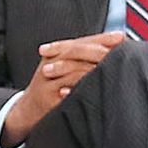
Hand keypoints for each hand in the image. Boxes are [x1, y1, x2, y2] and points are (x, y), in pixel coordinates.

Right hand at [0, 32, 126, 147]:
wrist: (26, 110)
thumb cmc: (51, 88)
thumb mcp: (62, 69)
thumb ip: (82, 59)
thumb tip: (113, 48)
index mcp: (56, 53)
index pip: (81, 41)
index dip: (101, 38)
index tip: (121, 37)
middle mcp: (50, 63)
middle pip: (77, 51)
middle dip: (100, 50)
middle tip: (121, 50)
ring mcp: (47, 81)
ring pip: (74, 70)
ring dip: (95, 68)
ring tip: (114, 66)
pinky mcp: (47, 98)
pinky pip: (68, 91)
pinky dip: (81, 87)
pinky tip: (96, 86)